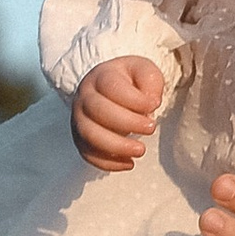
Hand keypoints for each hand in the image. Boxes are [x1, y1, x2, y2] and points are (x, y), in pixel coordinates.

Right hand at [72, 56, 165, 170]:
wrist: (107, 90)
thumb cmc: (129, 83)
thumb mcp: (144, 72)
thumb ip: (151, 81)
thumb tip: (151, 102)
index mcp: (101, 76)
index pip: (111, 86)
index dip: (135, 99)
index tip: (155, 105)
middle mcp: (85, 97)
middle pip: (98, 110)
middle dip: (128, 123)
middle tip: (151, 128)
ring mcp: (79, 119)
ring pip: (89, 135)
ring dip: (117, 146)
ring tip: (141, 150)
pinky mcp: (81, 140)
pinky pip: (88, 154)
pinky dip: (109, 163)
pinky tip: (129, 162)